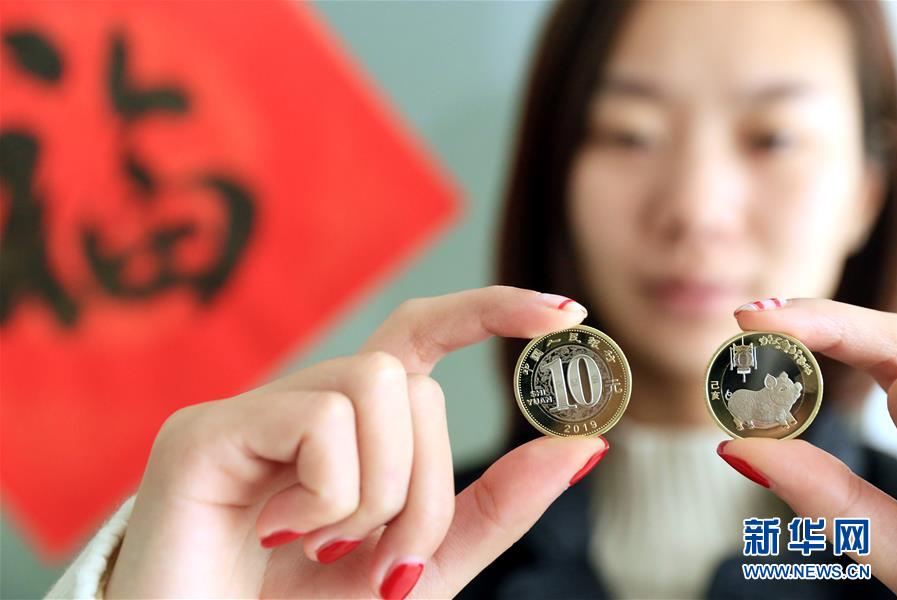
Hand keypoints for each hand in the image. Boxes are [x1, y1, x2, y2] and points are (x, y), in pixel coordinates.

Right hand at [104, 286, 608, 598]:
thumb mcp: (425, 566)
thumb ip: (496, 507)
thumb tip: (585, 447)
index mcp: (352, 430)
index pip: (423, 334)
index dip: (491, 310)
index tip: (567, 314)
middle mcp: (304, 403)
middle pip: (416, 381)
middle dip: (428, 487)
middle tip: (388, 563)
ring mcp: (253, 411)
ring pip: (378, 384)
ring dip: (383, 491)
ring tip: (328, 550)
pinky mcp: (206, 430)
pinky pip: (321, 418)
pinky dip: (331, 495)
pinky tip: (282, 533)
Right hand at [718, 298, 896, 594]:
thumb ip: (829, 501)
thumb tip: (739, 449)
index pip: (894, 343)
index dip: (823, 321)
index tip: (756, 320)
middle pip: (893, 337)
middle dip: (820, 323)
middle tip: (748, 327)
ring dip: (833, 338)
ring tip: (768, 337)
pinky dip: (854, 359)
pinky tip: (811, 359)